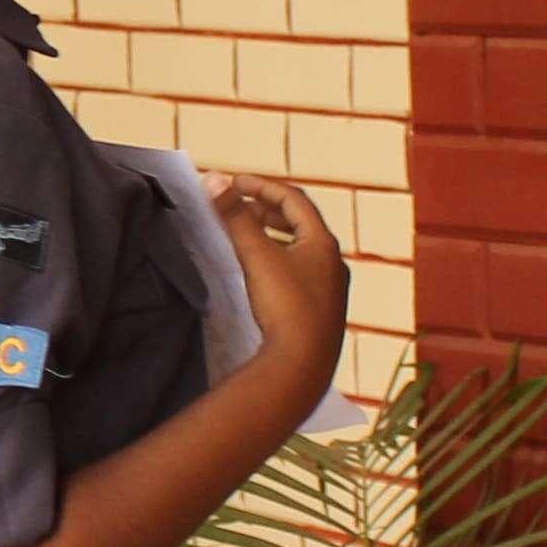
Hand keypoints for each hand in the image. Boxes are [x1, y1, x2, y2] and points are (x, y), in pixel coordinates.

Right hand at [207, 172, 351, 387]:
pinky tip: (262, 274)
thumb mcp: (256, 256)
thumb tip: (214, 180)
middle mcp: (333, 263)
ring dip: (274, 236)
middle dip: (267, 210)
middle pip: (301, 224)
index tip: (235, 183)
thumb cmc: (285, 307)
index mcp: (322, 243)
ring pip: (301, 250)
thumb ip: (235, 217)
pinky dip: (280, 261)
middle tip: (239, 206)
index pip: (294, 199)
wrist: (303, 366)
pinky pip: (301, 274)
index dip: (262, 186)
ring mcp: (330, 289)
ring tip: (247, 235)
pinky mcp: (322, 312)